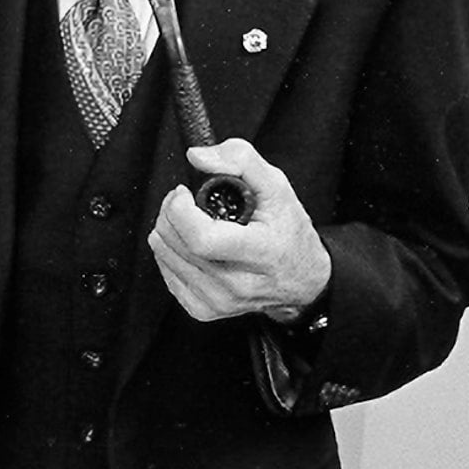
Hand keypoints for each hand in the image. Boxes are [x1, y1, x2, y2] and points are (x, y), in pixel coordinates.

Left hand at [147, 138, 330, 322]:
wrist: (303, 279)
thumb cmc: (288, 232)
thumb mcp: (277, 186)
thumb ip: (241, 160)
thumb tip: (198, 157)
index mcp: (260, 253)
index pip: (201, 239)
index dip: (180, 209)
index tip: (184, 193)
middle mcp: (239, 283)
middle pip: (176, 245)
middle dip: (169, 212)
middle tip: (183, 201)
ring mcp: (220, 301)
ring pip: (165, 256)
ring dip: (167, 229)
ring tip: (188, 220)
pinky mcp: (205, 310)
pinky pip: (166, 275)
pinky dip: (169, 253)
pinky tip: (189, 244)